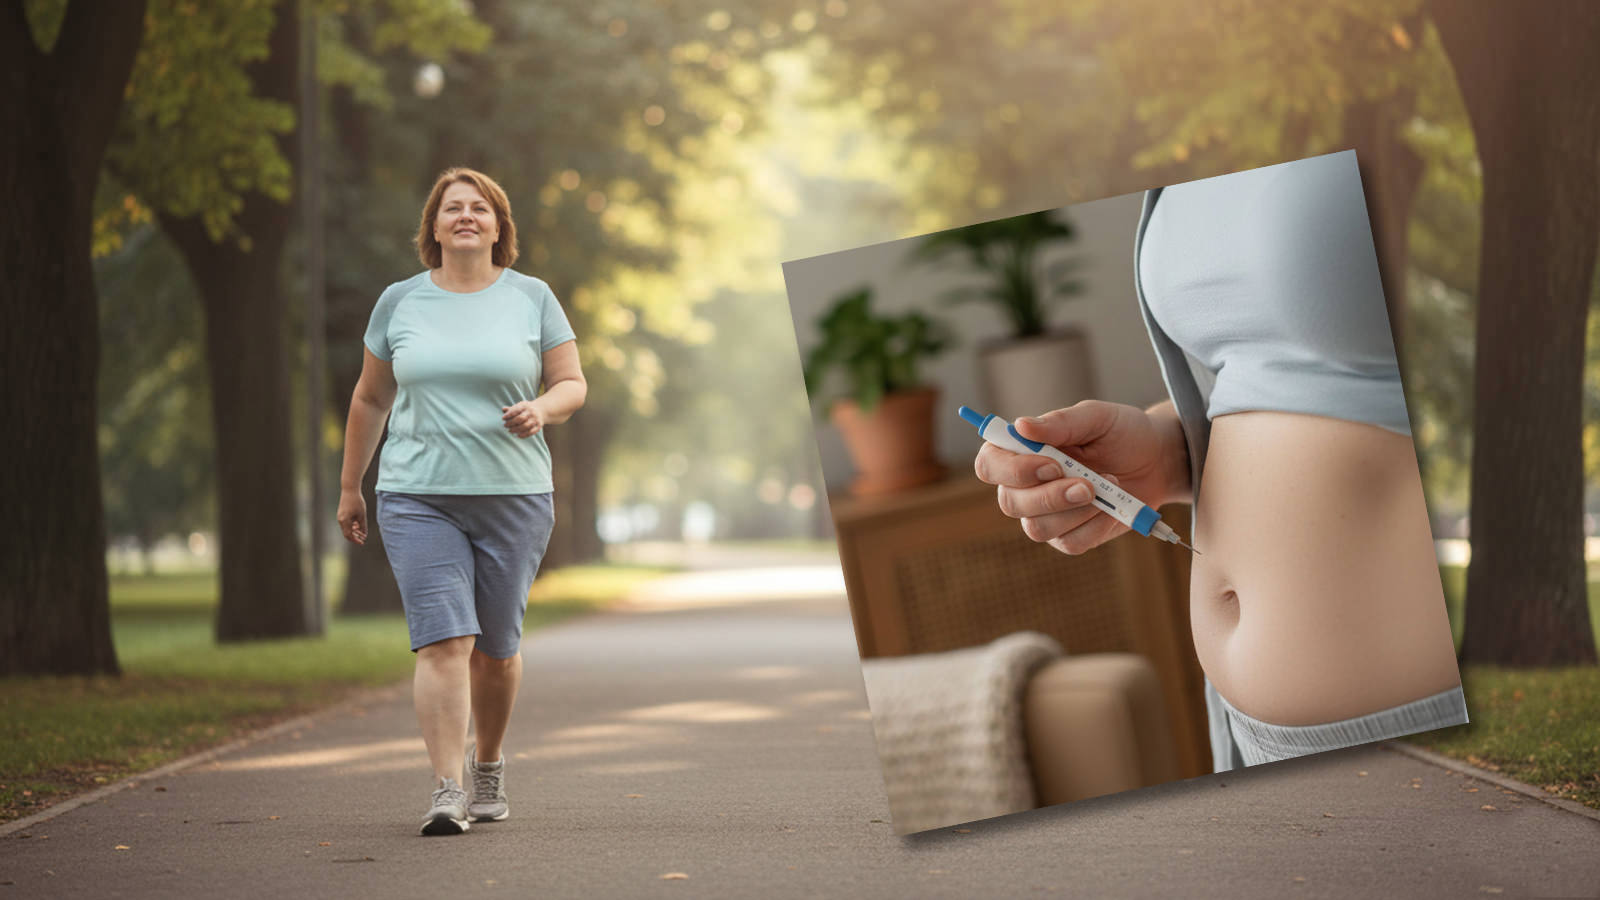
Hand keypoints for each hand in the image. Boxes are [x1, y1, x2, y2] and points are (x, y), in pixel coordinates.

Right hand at [337, 488, 367, 545]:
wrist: (350, 490)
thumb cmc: (357, 501)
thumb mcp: (362, 515)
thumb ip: (363, 525)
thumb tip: (364, 535)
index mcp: (344, 521)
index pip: (349, 535)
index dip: (356, 540)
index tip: (362, 542)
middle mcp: (340, 520)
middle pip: (347, 533)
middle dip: (355, 537)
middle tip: (363, 539)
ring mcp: (340, 517)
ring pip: (346, 528)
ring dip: (354, 531)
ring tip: (362, 533)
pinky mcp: (341, 514)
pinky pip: (346, 523)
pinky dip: (352, 526)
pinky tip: (358, 526)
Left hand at [501, 400, 546, 437]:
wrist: (541, 410)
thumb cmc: (526, 409)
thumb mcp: (520, 406)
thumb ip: (512, 409)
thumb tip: (503, 409)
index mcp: (525, 406)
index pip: (516, 410)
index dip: (509, 414)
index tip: (503, 418)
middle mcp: (531, 412)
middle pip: (520, 418)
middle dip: (511, 423)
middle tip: (505, 425)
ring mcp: (535, 419)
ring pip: (526, 426)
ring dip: (516, 429)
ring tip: (510, 431)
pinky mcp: (539, 426)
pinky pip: (531, 432)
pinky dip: (524, 435)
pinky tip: (518, 435)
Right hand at [974, 400, 1181, 554]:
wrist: (1157, 460)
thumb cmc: (1122, 432)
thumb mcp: (1096, 417)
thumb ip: (1060, 422)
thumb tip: (1020, 425)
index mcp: (1021, 451)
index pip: (989, 465)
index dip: (1012, 470)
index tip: (1051, 464)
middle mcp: (1024, 486)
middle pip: (1010, 503)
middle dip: (1050, 497)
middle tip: (1088, 485)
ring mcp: (1045, 515)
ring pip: (1038, 529)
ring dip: (1076, 512)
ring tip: (1108, 487)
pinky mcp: (1069, 536)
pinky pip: (1070, 543)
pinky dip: (1096, 526)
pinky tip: (1113, 508)